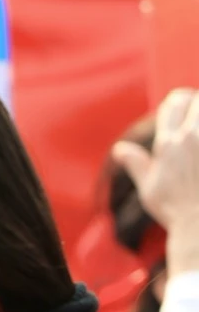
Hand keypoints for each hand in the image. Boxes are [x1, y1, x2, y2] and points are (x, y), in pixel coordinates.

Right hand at [113, 88, 198, 272]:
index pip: (174, 104)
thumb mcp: (150, 189)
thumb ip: (137, 163)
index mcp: (167, 145)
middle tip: (197, 114)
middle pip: (198, 101)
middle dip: (198, 103)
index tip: (184, 104)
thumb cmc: (175, 211)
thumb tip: (120, 149)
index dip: (180, 100)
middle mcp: (190, 139)